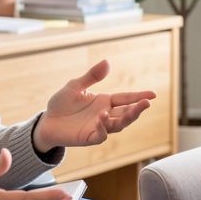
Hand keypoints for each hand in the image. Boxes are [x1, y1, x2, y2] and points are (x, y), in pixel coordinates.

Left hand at [33, 60, 155, 150]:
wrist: (47, 121)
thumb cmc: (61, 103)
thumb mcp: (75, 86)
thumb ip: (91, 76)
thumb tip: (107, 62)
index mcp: (105, 101)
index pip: (126, 98)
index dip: (139, 97)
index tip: (153, 94)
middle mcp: (105, 114)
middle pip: (126, 113)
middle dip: (137, 109)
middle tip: (147, 102)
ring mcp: (98, 127)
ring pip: (118, 125)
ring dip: (124, 118)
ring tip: (130, 110)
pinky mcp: (89, 137)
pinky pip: (101, 134)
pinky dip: (104, 127)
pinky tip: (103, 117)